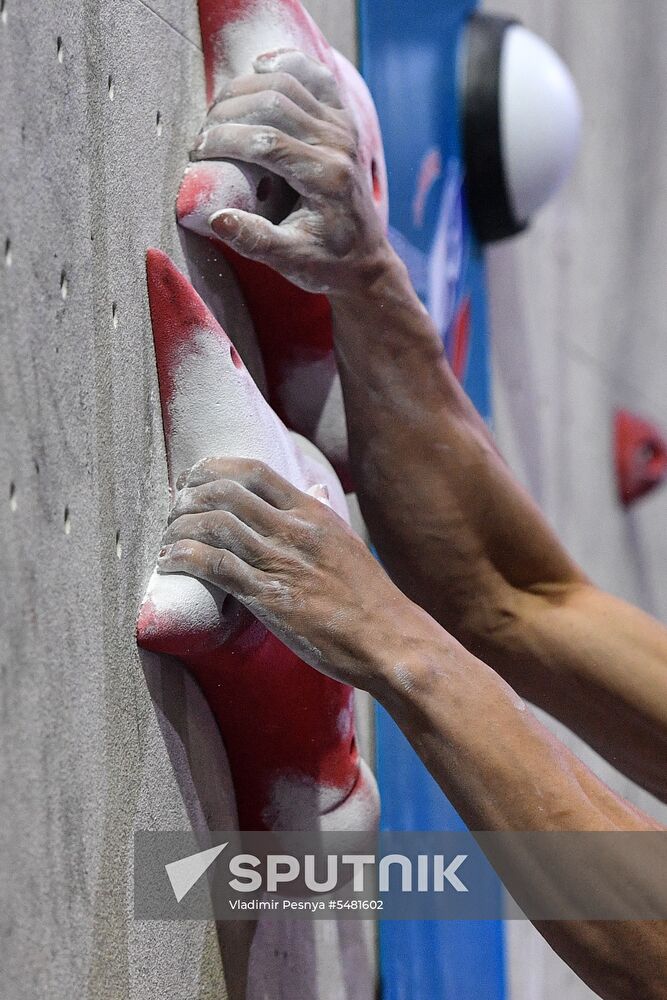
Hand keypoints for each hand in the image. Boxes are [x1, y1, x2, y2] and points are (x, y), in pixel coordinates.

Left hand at [157, 457, 415, 690]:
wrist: (389, 639)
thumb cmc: (369, 597)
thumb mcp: (348, 542)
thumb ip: (325, 514)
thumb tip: (316, 490)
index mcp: (313, 512)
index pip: (254, 470)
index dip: (214, 469)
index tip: (193, 480)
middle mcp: (295, 530)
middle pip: (226, 491)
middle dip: (189, 496)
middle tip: (174, 511)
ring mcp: (282, 562)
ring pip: (215, 524)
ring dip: (180, 527)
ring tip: (168, 539)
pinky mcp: (270, 598)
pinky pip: (216, 566)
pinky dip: (184, 557)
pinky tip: (170, 561)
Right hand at [189, 49, 392, 295]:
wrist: (366, 260)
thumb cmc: (327, 263)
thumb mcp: (291, 262)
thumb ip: (255, 241)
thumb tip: (216, 217)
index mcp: (327, 178)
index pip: (267, 142)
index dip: (225, 140)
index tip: (196, 151)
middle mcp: (338, 144)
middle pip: (274, 102)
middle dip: (228, 112)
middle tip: (202, 134)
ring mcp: (343, 127)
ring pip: (289, 81)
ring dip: (245, 88)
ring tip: (217, 112)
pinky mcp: (343, 120)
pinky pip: (314, 76)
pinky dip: (285, 64)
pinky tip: (258, 68)